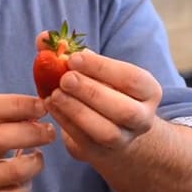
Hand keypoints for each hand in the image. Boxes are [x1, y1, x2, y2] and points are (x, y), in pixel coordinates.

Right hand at [0, 94, 55, 191]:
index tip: (42, 106)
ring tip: (37, 158)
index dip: (17, 105)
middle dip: (32, 133)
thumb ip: (3, 116)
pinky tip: (24, 180)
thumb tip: (39, 110)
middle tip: (49, 132)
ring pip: (13, 171)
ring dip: (35, 163)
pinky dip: (26, 186)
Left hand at [38, 33, 161, 163]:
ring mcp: (123, 140)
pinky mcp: (100, 153)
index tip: (74, 58)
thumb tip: (43, 38)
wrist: (115, 130)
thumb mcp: (96, 70)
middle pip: (123, 109)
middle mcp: (142, 118)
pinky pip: (84, 140)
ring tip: (54, 95)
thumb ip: (70, 51)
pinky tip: (50, 106)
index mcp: (148, 92)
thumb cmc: (104, 90)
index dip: (102, 68)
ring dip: (77, 111)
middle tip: (64, 79)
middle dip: (91, 92)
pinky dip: (65, 122)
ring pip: (105, 131)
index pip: (131, 78)